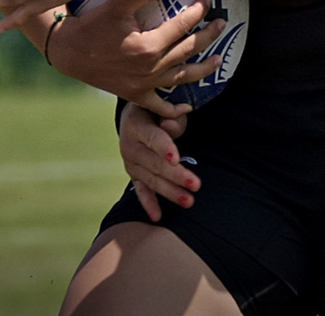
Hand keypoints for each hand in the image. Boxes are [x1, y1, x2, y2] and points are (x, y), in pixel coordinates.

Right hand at [46, 0, 225, 117]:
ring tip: (218, 60)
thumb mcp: (117, 3)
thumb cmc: (93, 24)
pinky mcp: (135, 95)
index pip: (183, 25)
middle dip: (209, 35)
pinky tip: (188, 106)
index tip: (208, 0)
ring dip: (203, 69)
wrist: (69, 51)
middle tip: (222, 23)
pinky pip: (160, 106)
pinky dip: (175, 109)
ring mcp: (144, 84)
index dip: (199, 10)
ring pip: (182, 78)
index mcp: (149, 45)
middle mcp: (151, 68)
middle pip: (189, 50)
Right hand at [119, 102, 197, 220]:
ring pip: (151, 180)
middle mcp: (129, 145)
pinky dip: (148, 204)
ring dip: (170, 192)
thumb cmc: (158, 110)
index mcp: (136, 124)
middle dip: (176, 175)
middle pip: (154, 163)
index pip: (152, 137)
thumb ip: (171, 117)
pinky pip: (141, 191)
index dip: (164, 147)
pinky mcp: (134, 175)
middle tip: (196, 184)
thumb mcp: (164, 107)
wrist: (136, 116)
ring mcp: (130, 162)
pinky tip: (157, 217)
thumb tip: (171, 125)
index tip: (176, 159)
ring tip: (189, 201)